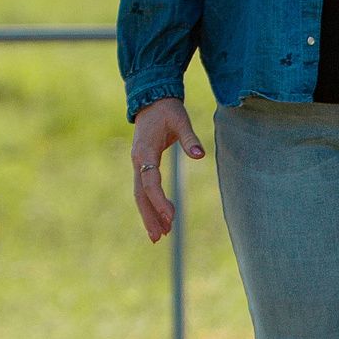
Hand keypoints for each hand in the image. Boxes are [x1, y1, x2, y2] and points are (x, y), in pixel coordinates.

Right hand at [130, 97, 203, 242]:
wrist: (152, 101)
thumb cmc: (168, 110)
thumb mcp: (181, 120)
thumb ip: (190, 138)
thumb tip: (200, 155)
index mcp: (144, 152)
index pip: (150, 182)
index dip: (159, 200)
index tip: (171, 216)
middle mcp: (137, 160)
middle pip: (141, 194)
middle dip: (149, 216)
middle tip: (159, 237)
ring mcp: (138, 164)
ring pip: (141, 194)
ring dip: (149, 215)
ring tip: (159, 236)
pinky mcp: (142, 165)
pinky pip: (144, 189)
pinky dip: (151, 204)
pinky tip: (160, 219)